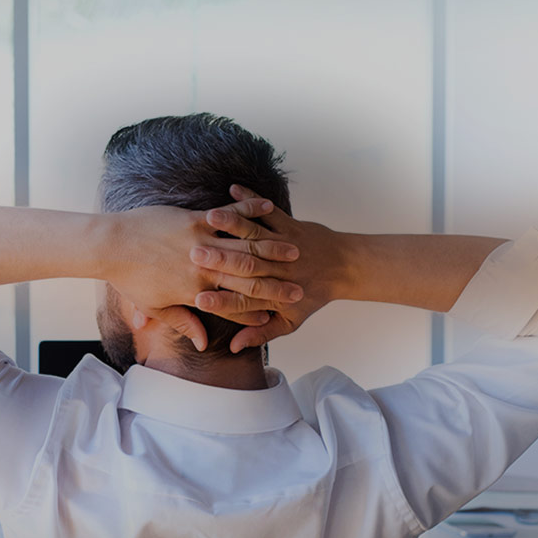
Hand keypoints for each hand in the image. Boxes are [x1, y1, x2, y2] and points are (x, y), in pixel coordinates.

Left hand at [102, 197, 303, 349]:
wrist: (111, 245)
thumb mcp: (155, 306)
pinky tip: (268, 207)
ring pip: (245, 246)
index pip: (236, 305)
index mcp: (196, 291)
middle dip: (277, 283)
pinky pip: (229, 215)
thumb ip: (183, 322)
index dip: (261, 311)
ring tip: (294, 250)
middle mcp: (204, 268)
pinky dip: (250, 210)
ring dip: (272, 248)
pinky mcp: (195, 219)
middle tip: (300, 286)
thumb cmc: (130, 277)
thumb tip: (202, 341)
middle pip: (249, 278)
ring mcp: (201, 241)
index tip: (281, 314)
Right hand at [190, 185, 346, 350]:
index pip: (244, 302)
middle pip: (245, 266)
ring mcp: (284, 245)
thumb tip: (235, 347)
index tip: (200, 300)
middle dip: (219, 259)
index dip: (222, 303)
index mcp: (276, 295)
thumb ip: (261, 334)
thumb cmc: (313, 295)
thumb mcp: (290, 321)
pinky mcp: (290, 225)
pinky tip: (233, 190)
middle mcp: (279, 270)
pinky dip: (251, 200)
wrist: (345, 268)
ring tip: (209, 218)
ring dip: (232, 225)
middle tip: (193, 255)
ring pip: (255, 235)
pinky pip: (268, 211)